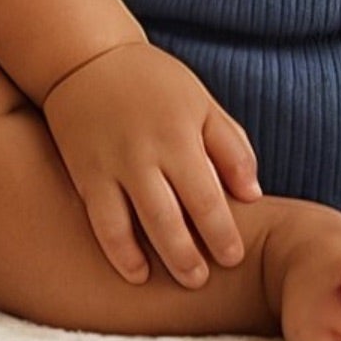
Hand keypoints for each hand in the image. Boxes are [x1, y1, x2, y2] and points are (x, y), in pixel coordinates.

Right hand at [40, 42, 261, 287]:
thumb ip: (230, 147)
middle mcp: (147, 150)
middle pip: (174, 218)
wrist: (88, 59)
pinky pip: (104, 223)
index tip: (234, 258)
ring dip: (164, 259)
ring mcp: (114, 164)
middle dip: (194, 256)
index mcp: (181, 132)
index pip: (208, 196)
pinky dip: (121, 253)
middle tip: (206, 280)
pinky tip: (137, 273)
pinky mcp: (86, 175)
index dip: (223, 233)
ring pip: (140, 225)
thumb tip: (254, 196)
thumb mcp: (201, 103)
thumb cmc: (154, 84)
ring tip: (183, 280)